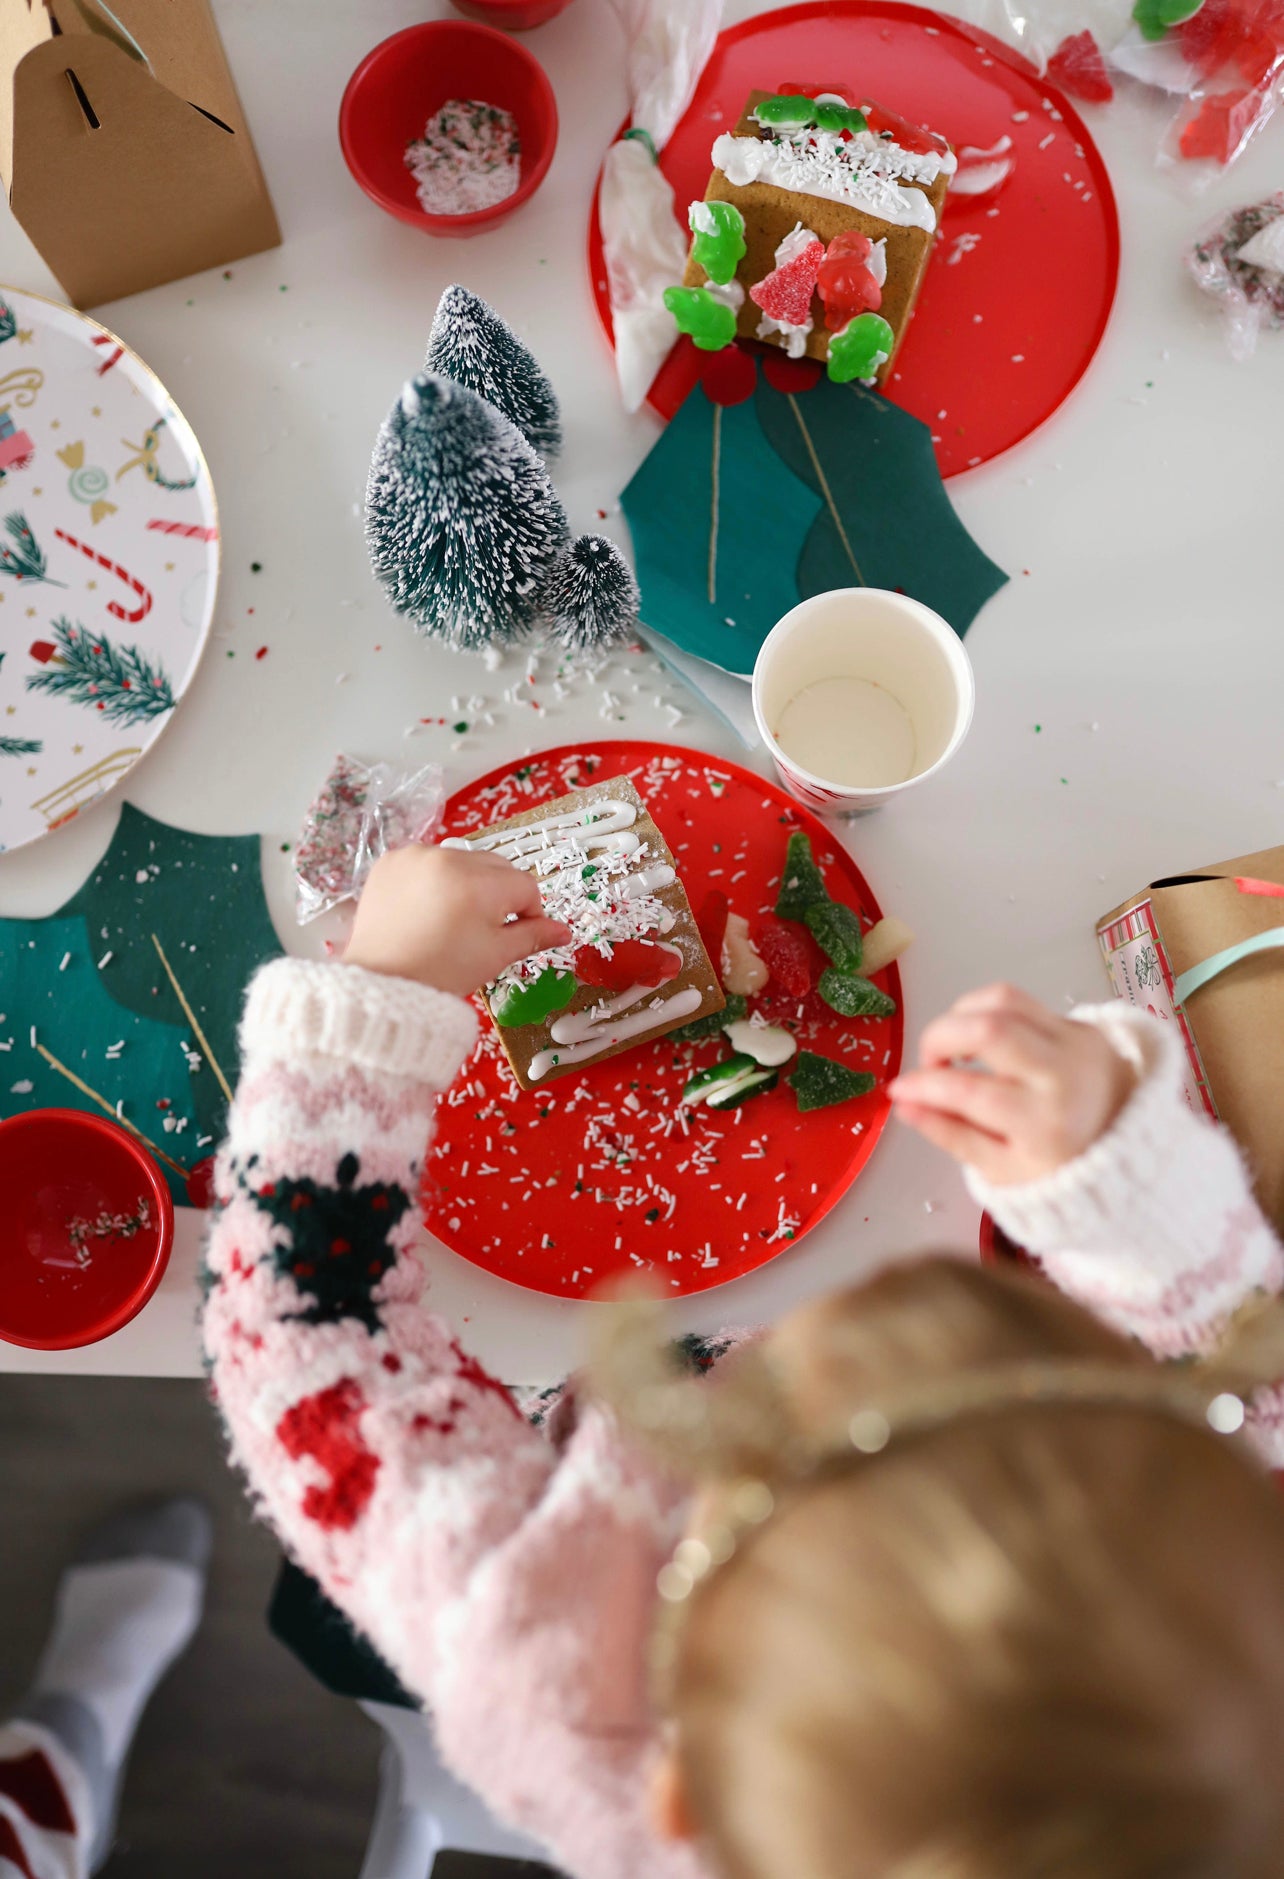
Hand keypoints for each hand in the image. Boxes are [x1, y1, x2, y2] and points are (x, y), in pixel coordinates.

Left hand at [344, 845, 571, 998]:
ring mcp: (416, 856)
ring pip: (463, 862)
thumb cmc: (440, 973)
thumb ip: (532, 936)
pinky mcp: (392, 860)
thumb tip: (563, 931)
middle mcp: (448, 859)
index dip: (528, 913)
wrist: (380, 982)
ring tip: (452, 919)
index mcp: (479, 884)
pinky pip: (428, 861)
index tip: (516, 934)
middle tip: (481, 930)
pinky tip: (427, 908)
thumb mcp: (494, 956)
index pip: (525, 886)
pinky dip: (434, 879)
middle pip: (495, 868)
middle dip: (497, 895)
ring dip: (466, 883)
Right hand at [889, 983, 1134, 1186]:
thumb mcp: (1003, 1169)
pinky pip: (1023, 1002)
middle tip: (929, 1061)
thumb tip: (903, 1104)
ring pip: (1003, 999)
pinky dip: (990, 1014)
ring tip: (953, 1047)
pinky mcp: (1081, 1024)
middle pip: (989, 1028)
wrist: (1132, 1149)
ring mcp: (1077, 1042)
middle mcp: (1064, 1075)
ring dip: (962, 1014)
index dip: (925, 1086)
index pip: (970, 1092)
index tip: (898, 1089)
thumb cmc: (1059, 1166)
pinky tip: (983, 1042)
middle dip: (940, 1035)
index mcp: (1045, 1124)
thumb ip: (951, 1135)